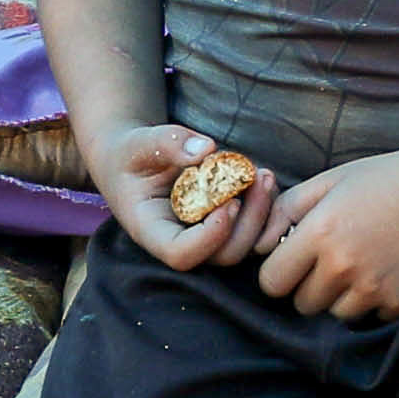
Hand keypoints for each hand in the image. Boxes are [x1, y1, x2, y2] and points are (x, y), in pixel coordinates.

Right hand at [89, 121, 268, 271]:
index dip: (210, 236)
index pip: (181, 254)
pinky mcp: (222, 227)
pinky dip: (266, 209)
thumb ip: (168, 143)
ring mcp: (204, 238)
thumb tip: (207, 148)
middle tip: (259, 179)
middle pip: (224, 254)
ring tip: (264, 174)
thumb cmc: (132, 154)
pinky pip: (253, 231)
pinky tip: (262, 177)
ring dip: (263, 214)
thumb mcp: (140, 143)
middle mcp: (181, 241)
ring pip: (244, 245)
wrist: (134, 161)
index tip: (228, 201)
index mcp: (152, 230)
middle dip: (249, 221)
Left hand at [255, 146, 398, 323]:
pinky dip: (377, 300)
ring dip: (343, 296)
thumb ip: (285, 210)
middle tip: (334, 259)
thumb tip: (259, 246)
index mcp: (320, 233)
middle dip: (311, 286)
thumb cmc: (386, 179)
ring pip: (337, 313)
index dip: (280, 273)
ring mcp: (375, 288)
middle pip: (303, 304)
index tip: (295, 262)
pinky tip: (391, 268)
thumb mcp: (330, 181)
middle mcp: (344, 265)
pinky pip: (373, 316)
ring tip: (366, 262)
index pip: (272, 282)